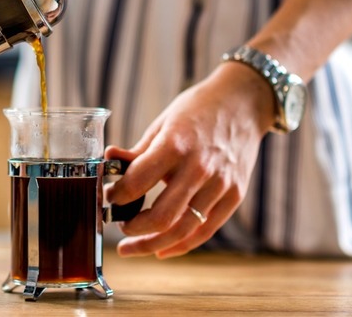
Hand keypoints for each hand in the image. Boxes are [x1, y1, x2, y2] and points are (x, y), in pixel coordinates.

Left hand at [105, 62, 275, 257]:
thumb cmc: (197, 110)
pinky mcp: (235, 195)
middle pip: (161, 216)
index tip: (108, 197)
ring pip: (182, 230)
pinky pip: (205, 230)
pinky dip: (180, 245)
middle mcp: (200, 167)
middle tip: (119, 226)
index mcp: (176, 144)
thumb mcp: (163, 124)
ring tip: (132, 246)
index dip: (116, 196)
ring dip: (151, 244)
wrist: (244, 102)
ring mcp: (221, 184)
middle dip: (132, 228)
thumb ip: (138, 151)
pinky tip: (161, 250)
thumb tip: (108, 162)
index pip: (138, 182)